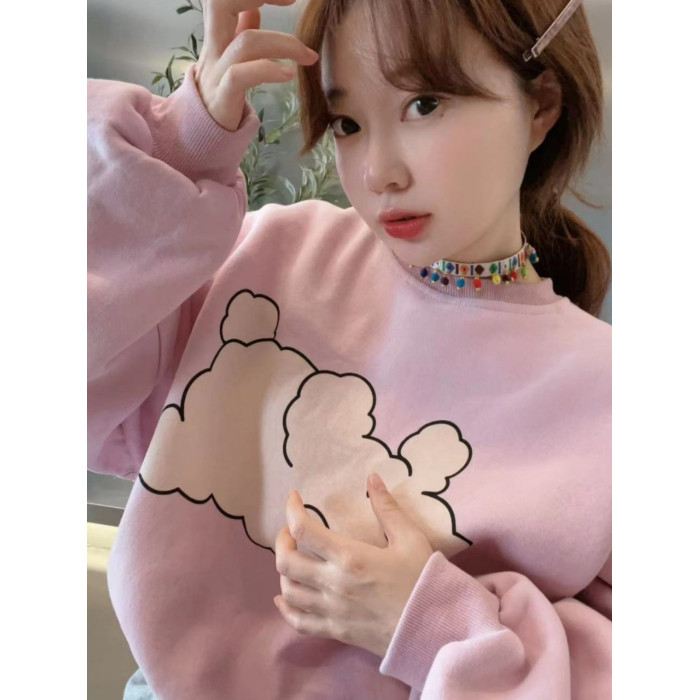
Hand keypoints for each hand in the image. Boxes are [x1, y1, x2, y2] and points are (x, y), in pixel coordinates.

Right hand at [194, 0, 318, 130]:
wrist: (201, 132)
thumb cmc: (221, 91)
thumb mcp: (230, 57)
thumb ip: (241, 30)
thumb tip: (255, 8)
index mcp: (217, 32)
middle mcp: (213, 47)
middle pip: (220, 2)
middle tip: (292, 0)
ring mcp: (216, 71)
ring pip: (245, 42)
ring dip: (283, 44)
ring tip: (308, 56)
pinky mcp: (222, 97)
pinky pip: (241, 76)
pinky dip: (267, 71)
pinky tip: (288, 74)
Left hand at [273, 473, 434, 657]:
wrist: (434, 628)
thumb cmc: (423, 580)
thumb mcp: (409, 538)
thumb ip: (387, 508)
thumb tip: (372, 477)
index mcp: (350, 557)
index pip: (304, 529)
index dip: (292, 509)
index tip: (294, 497)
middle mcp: (334, 584)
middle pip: (286, 561)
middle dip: (282, 540)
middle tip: (291, 530)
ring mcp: (332, 610)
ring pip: (289, 591)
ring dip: (284, 570)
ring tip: (294, 558)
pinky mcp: (336, 631)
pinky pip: (299, 622)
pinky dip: (285, 609)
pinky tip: (284, 597)